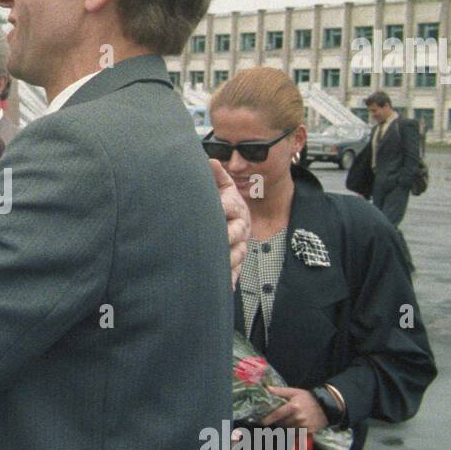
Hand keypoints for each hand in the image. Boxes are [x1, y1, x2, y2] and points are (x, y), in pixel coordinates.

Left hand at [210, 158, 250, 286]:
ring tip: (213, 267)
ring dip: (227, 261)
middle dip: (224, 239)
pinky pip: (235, 273)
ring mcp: (240, 246)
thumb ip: (216, 175)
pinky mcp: (236, 262)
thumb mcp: (222, 186)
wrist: (236, 218)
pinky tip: (221, 289)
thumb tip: (210, 160)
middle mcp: (240, 228)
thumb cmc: (223, 201)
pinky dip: (228, 281)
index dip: (220, 210)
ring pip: (237, 255)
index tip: (211, 211)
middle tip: (210, 243)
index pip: (228, 208)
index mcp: (235, 208)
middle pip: (235, 234)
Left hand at [261, 385, 328, 431]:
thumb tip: (266, 388)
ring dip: (286, 426)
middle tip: (280, 417)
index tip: (262, 421)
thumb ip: (279, 391)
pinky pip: (296, 433)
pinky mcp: (308, 431)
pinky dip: (293, 430)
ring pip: (288, 429)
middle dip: (279, 421)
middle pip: (282, 423)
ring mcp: (304, 426)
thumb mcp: (294, 392)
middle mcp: (298, 417)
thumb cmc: (308, 397)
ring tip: (290, 419)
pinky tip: (296, 424)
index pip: (277, 414)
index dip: (268, 419)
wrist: (326, 406)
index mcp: (293, 407)